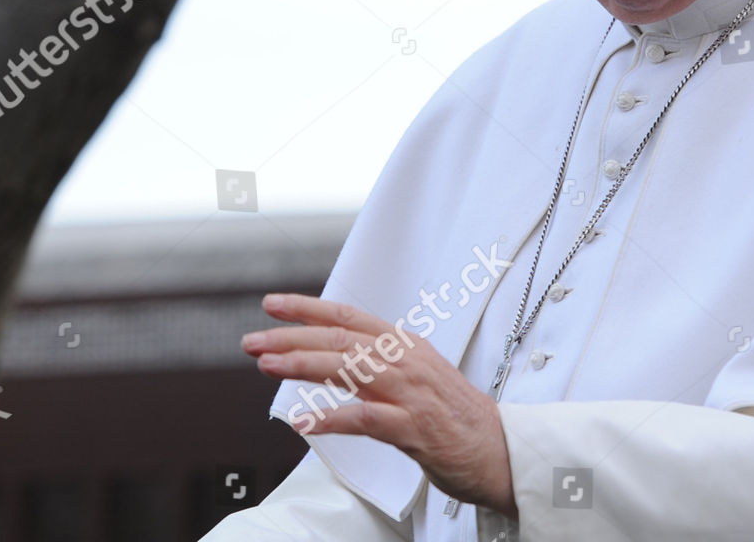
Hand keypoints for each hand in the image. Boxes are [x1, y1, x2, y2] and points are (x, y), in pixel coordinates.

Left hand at [242, 292, 516, 518]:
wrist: (500, 448)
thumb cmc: (456, 417)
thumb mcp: (419, 376)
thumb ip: (380, 364)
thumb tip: (336, 357)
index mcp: (407, 346)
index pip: (350, 318)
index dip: (309, 309)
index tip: (273, 305)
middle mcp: (407, 362)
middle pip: (341, 341)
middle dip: (292, 338)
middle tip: (253, 341)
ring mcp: (412, 393)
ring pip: (351, 369)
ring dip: (304, 366)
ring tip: (268, 365)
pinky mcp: (415, 428)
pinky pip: (366, 419)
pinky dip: (332, 419)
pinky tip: (303, 422)